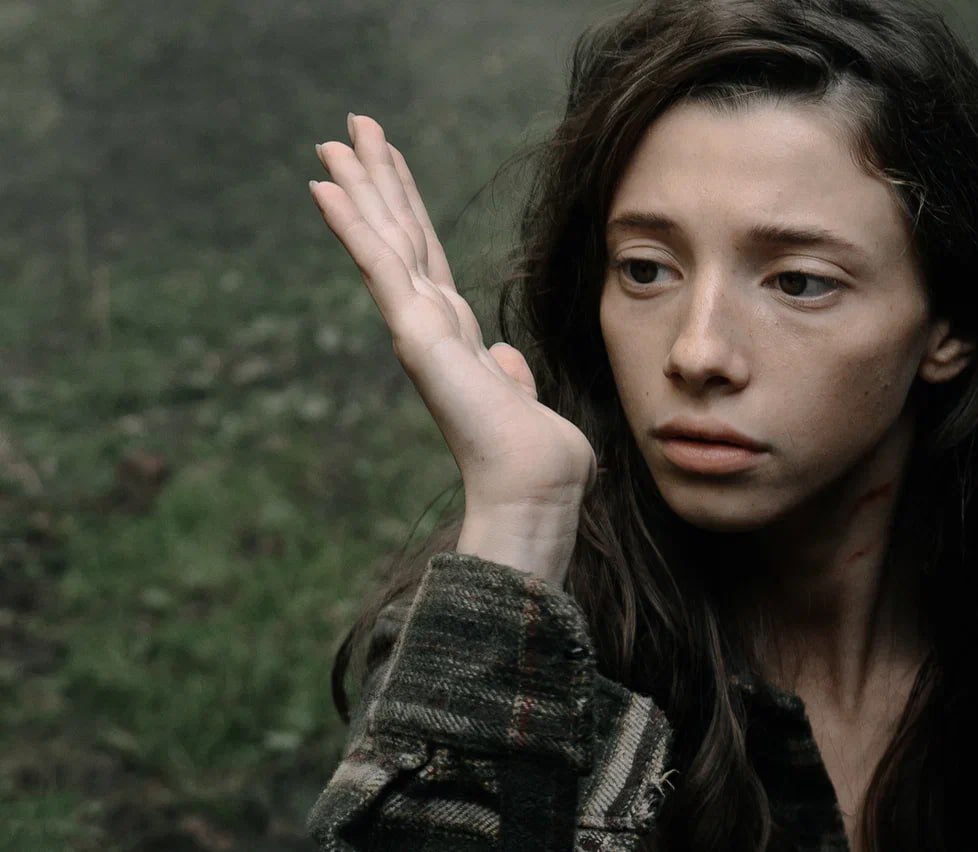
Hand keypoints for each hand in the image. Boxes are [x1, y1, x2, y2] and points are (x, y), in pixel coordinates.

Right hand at [310, 115, 596, 524]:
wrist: (532, 487)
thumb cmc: (535, 456)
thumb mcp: (524, 398)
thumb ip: (508, 370)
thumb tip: (504, 354)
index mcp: (455, 333)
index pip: (427, 253)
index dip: (406, 205)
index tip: (387, 161)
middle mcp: (429, 323)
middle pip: (399, 233)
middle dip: (375, 178)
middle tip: (348, 127)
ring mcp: (417, 326)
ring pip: (384, 238)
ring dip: (360, 185)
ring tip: (333, 138)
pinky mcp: (415, 332)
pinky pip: (379, 264)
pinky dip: (351, 224)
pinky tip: (324, 186)